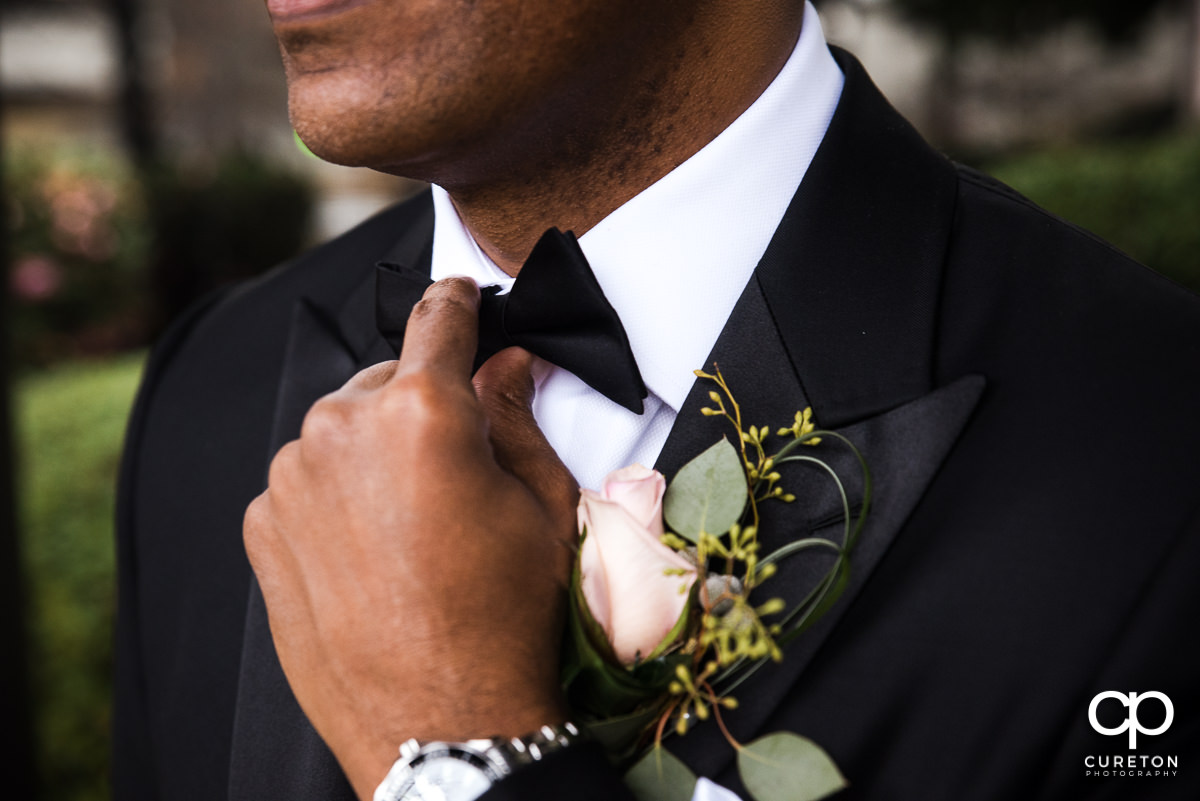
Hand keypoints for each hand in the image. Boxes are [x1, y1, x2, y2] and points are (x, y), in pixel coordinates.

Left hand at [243, 278, 578, 799]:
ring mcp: (293, 477)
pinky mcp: (264, 524)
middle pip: (388, 379)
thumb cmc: (503, 618)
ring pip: (342, 429)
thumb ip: (517, 417)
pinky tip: (374, 548)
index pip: (438, 320)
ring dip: (376, 450)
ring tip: (416, 522)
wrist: (440, 718)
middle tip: (459, 464)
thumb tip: (506, 366)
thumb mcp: (543, 506)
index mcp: (424, 412)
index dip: (456, 301)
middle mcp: (344, 429)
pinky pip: (306, 480)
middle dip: (422, 401)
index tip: (458, 295)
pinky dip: (336, 494)